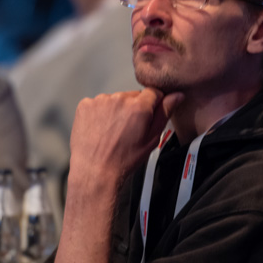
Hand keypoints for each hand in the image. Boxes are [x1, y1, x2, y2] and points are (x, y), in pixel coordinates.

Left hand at [69, 88, 183, 182]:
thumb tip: (176, 96)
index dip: (153, 105)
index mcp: (139, 107)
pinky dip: (99, 113)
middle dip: (133, 108)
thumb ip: (165, 113)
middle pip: (133, 96)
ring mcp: (100, 101)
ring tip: (113, 131)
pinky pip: (98, 103)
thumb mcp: (152, 139)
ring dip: (116, 110)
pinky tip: (101, 129)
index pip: (153, 92)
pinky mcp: (86, 105)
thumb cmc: (123, 159)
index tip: (146, 117)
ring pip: (115, 99)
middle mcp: (119, 99)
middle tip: (129, 129)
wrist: (95, 170)